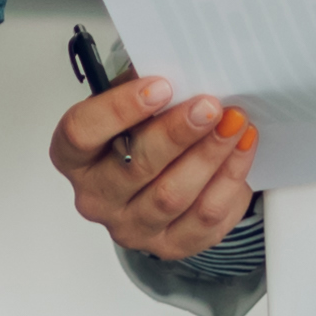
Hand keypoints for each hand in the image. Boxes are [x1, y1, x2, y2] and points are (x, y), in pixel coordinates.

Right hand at [52, 67, 258, 260]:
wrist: (161, 178)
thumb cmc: (140, 135)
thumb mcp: (133, 104)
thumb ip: (146, 89)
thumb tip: (182, 69)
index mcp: (76, 156)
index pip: (81, 133)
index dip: (118, 109)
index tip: (159, 86)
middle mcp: (96, 196)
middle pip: (133, 167)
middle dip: (178, 133)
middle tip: (209, 107)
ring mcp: (131, 226)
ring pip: (172, 196)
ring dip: (209, 155)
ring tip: (234, 124)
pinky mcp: (169, 245)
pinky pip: (204, 218)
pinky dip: (228, 180)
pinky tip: (240, 150)